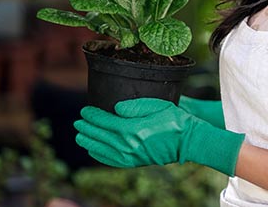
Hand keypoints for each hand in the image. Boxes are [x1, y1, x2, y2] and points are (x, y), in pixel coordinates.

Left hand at [74, 98, 244, 175]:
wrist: (189, 141)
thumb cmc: (176, 120)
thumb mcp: (157, 105)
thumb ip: (135, 106)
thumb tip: (115, 109)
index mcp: (132, 130)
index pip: (105, 122)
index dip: (93, 116)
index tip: (84, 110)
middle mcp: (129, 145)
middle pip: (101, 137)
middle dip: (87, 129)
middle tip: (77, 122)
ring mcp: (132, 156)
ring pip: (103, 150)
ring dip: (90, 142)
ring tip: (80, 136)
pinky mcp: (136, 162)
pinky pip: (113, 160)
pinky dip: (100, 155)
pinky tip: (95, 151)